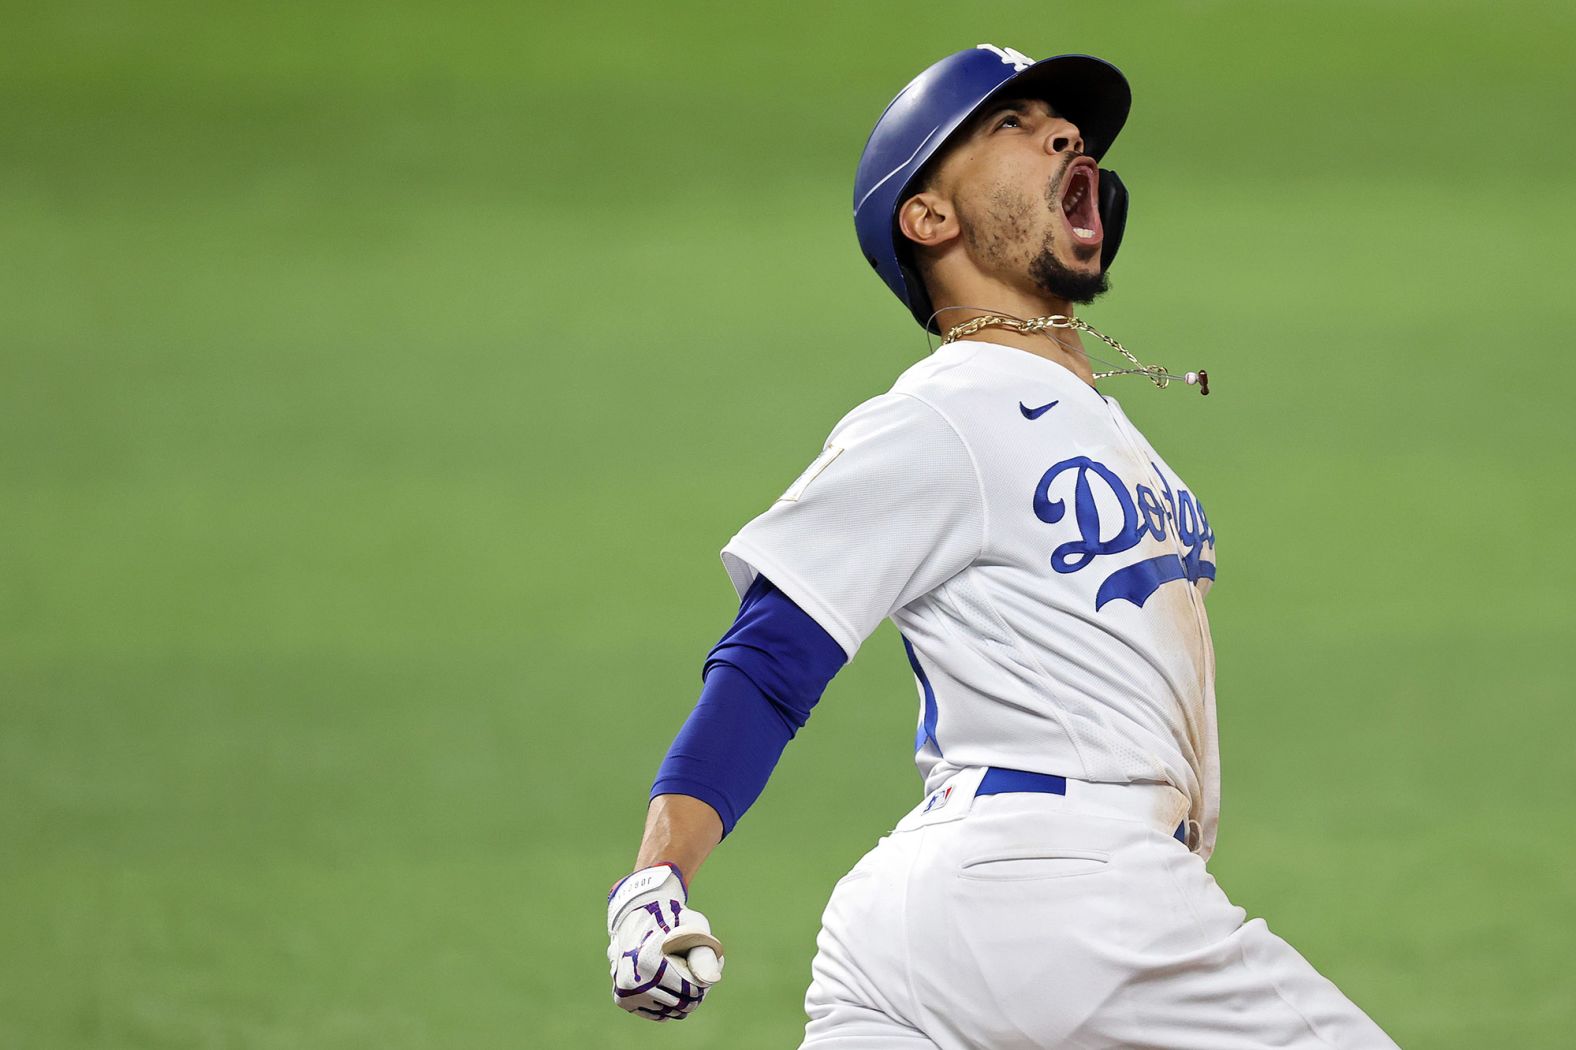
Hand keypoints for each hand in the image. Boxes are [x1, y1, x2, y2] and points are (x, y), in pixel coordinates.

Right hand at [606, 863, 724, 1021]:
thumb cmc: (672, 920)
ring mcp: (625, 992)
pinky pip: (657, 1014)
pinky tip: (667, 983)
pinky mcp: (622, 999)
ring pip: (670, 1012)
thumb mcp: (692, 927)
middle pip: (682, 1005)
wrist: (637, 917)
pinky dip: (667, 1004)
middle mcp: (633, 980)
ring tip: (679, 973)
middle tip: (693, 969)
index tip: (702, 962)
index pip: (692, 990)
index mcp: (648, 961)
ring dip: (681, 998)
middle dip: (694, 991)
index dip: (704, 978)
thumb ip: (704, 952)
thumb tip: (712, 980)